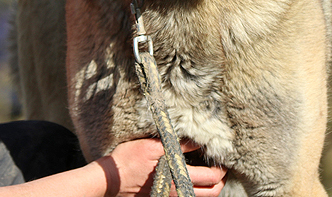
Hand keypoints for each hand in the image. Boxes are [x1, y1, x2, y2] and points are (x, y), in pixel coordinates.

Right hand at [100, 138, 226, 196]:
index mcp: (178, 178)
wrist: (110, 179)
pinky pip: (186, 196)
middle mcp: (177, 192)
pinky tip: (190, 176)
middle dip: (220, 180)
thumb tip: (197, 141)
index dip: (220, 167)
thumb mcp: (152, 146)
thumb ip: (177, 145)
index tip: (220, 156)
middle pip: (212, 192)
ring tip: (208, 171)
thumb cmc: (128, 160)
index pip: (211, 177)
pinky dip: (195, 189)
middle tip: (219, 166)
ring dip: (209, 186)